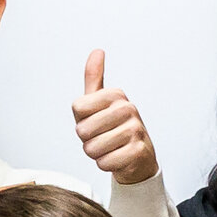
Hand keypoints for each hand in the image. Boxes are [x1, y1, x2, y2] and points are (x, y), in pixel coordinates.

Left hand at [70, 50, 158, 185]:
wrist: (138, 158)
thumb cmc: (114, 129)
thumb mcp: (101, 103)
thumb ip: (94, 78)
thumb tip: (97, 51)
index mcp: (116, 94)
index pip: (77, 108)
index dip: (81, 120)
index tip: (96, 121)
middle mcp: (128, 108)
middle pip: (82, 130)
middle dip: (87, 140)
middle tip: (103, 138)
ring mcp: (135, 129)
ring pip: (91, 148)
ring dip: (97, 154)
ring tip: (111, 148)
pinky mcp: (138, 151)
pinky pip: (104, 163)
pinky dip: (107, 165)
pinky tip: (118, 158)